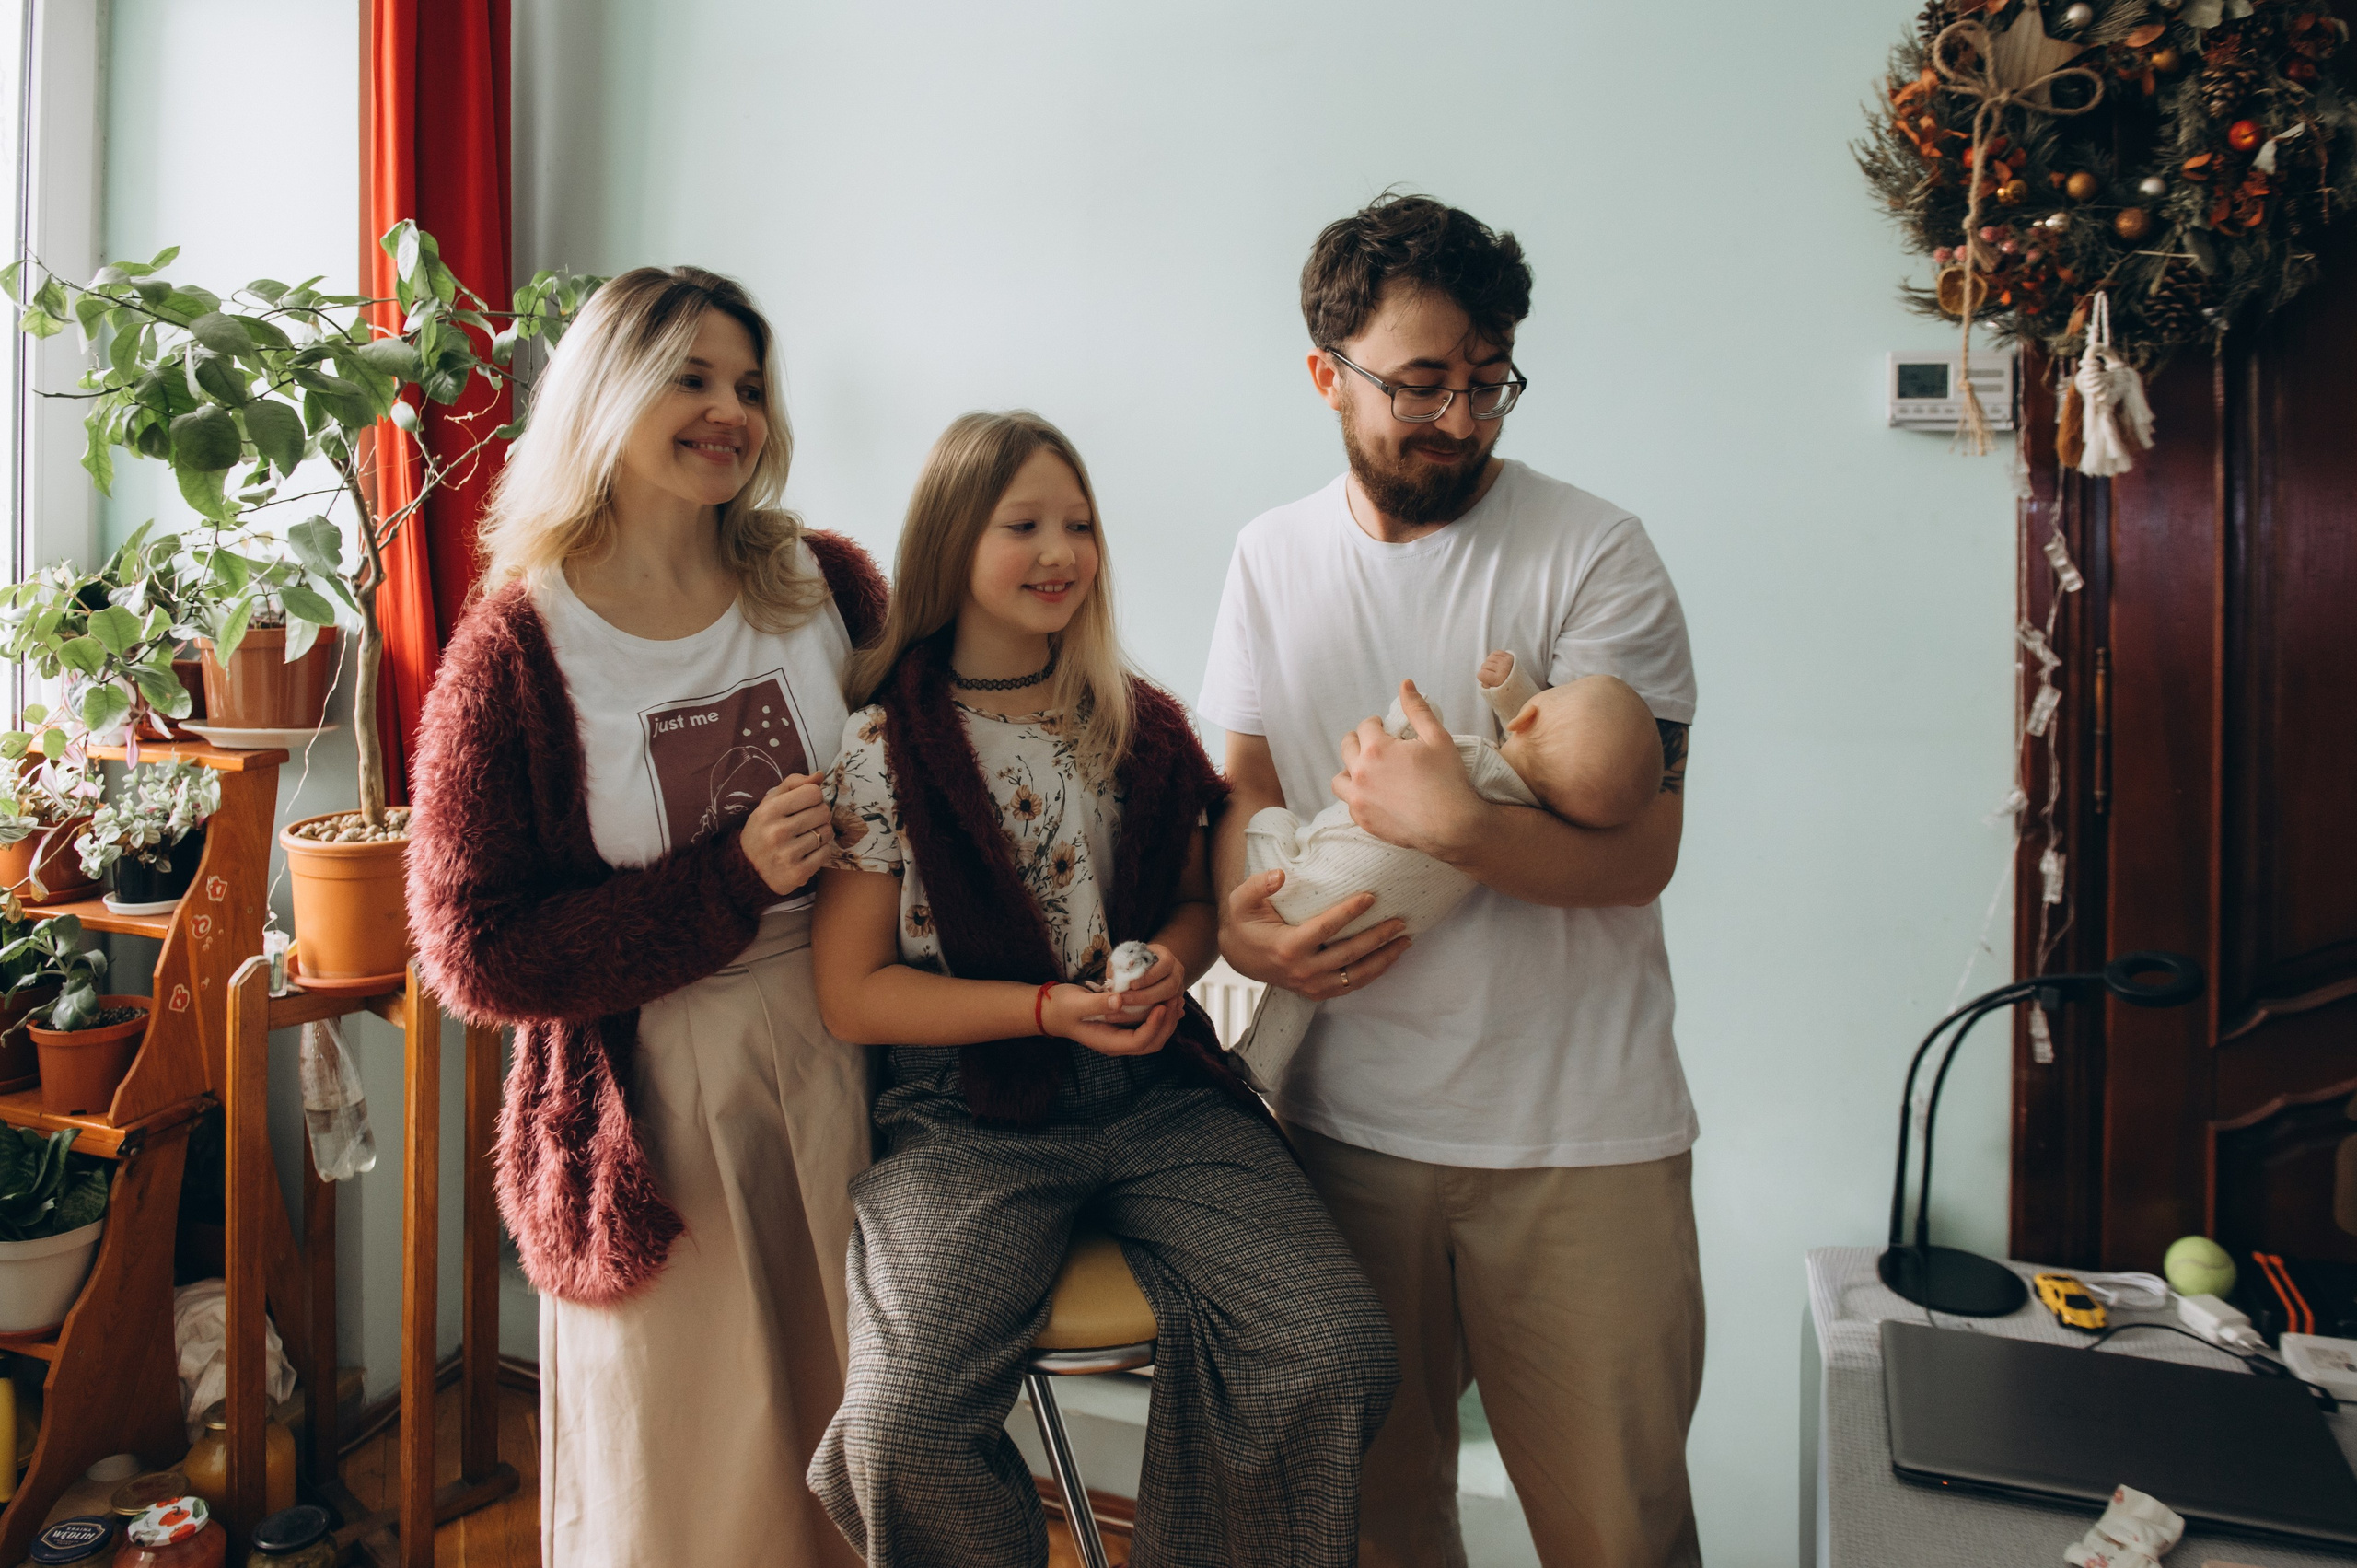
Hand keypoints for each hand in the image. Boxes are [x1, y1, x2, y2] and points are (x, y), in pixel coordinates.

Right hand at [741, 774, 836, 894]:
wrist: (747, 871)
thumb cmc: (762, 831)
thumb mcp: (769, 803)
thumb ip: (792, 784)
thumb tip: (819, 775)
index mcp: (769, 811)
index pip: (813, 792)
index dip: (813, 797)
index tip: (804, 805)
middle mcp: (777, 832)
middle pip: (823, 811)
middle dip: (819, 815)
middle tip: (807, 823)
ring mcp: (787, 854)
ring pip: (827, 832)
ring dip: (821, 834)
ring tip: (806, 838)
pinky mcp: (797, 873)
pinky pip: (826, 853)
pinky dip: (821, 851)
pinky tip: (807, 852)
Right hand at [1042, 984, 1175, 1056]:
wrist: (1051, 1011)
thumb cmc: (1061, 1007)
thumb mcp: (1076, 1002)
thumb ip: (1098, 1003)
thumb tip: (1120, 1001)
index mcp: (1108, 1042)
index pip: (1140, 1041)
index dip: (1154, 1025)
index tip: (1161, 1005)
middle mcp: (1117, 1044)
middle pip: (1152, 1043)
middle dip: (1167, 1024)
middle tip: (1175, 1000)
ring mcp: (1121, 1037)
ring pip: (1153, 1037)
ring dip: (1167, 1021)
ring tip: (1176, 1001)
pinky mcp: (1122, 1028)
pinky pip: (1148, 1028)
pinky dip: (1160, 1018)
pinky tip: (1167, 1003)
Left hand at [1101, 942, 1184, 1020]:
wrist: (1143, 969)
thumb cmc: (1131, 962)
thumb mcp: (1124, 959)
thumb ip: (1119, 968)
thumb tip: (1114, 985)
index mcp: (1167, 958)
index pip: (1165, 966)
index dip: (1149, 976)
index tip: (1131, 984)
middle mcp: (1177, 974)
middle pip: (1169, 988)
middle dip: (1146, 996)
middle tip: (1125, 1000)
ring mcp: (1177, 990)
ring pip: (1167, 1003)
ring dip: (1144, 1010)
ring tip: (1122, 1011)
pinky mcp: (1172, 1004)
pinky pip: (1162, 1013)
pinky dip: (1145, 1017)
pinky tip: (1127, 1018)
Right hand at [1219, 867, 1409, 1001]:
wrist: (1239, 957)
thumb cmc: (1244, 924)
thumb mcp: (1241, 901)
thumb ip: (1257, 885)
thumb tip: (1280, 874)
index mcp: (1287, 947)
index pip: (1326, 928)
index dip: (1350, 912)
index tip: (1371, 897)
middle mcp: (1302, 971)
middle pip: (1349, 954)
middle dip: (1378, 937)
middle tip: (1400, 921)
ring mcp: (1311, 986)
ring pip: (1356, 975)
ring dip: (1383, 959)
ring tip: (1405, 941)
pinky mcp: (1317, 992)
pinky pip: (1351, 985)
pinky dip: (1374, 973)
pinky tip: (1389, 958)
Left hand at [1332, 680, 1483, 859]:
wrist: (1452, 826)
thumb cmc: (1447, 780)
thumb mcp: (1437, 738)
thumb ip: (1417, 709)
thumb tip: (1405, 684)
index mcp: (1375, 749)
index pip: (1365, 726)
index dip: (1376, 724)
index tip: (1384, 728)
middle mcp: (1360, 773)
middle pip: (1347, 747)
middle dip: (1360, 741)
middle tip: (1375, 745)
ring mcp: (1358, 799)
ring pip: (1339, 779)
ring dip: (1350, 770)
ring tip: (1368, 770)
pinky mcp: (1363, 820)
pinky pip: (1350, 803)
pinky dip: (1358, 796)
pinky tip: (1375, 794)